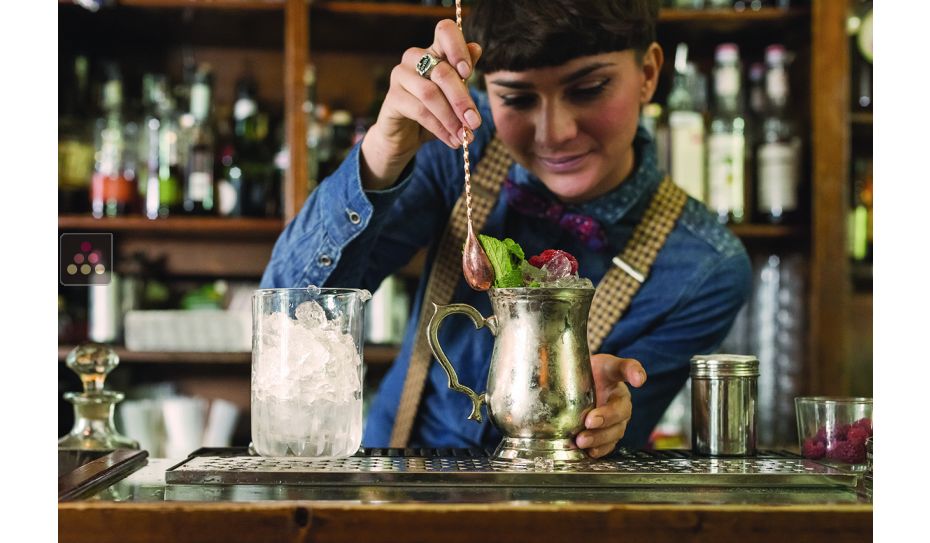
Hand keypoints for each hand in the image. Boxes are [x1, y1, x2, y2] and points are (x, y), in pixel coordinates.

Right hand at [360, 19, 482, 187]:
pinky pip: (420, 111)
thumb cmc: (434, 111)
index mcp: (434, 51)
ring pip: (430, 94)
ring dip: (451, 118)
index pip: (445, 31)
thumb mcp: (453, 95)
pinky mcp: (393, 98)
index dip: (457, 48)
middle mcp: (414, 57)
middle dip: (462, 100)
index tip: (468, 74)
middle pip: (442, 71)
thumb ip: (463, 74)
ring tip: (465, 136)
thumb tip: (476, 48)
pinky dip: (439, 128)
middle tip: (475, 122)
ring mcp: (400, 75)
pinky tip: (452, 140)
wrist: (406, 136)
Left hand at [574, 354, 646, 458]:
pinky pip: (608, 445)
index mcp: (615, 377)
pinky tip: (590, 452)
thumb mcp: (577, 364)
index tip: (638, 380)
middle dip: (606, 417)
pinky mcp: (608, 436)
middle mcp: (620, 400)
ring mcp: (616, 420)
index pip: (627, 369)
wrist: (576, 392)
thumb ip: (573, 359)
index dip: (634, 373)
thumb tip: (556, 364)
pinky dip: (600, 449)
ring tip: (582, 441)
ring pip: (615, 431)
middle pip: (621, 410)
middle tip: (589, 421)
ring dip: (600, 438)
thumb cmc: (581, 376)